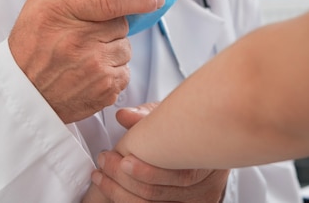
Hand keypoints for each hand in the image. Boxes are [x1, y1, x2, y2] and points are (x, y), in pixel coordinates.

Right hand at [8, 0, 163, 122]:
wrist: (22, 95)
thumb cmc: (30, 46)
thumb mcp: (39, 3)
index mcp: (64, 14)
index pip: (110, 0)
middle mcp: (81, 41)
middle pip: (121, 23)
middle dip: (111, 26)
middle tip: (86, 35)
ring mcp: (96, 68)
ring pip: (125, 48)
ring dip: (112, 49)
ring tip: (84, 56)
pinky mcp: (106, 90)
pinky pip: (125, 72)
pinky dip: (112, 71)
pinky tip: (89, 73)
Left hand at [83, 104, 229, 201]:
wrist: (204, 142)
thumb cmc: (187, 126)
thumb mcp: (171, 115)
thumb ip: (147, 116)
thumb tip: (123, 115)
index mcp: (207, 162)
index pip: (179, 175)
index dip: (147, 171)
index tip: (123, 158)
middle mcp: (205, 188)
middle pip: (158, 193)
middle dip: (123, 180)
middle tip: (103, 161)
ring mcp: (193, 202)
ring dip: (119, 193)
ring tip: (100, 175)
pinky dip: (126, 199)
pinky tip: (111, 187)